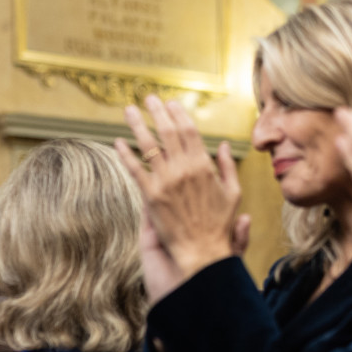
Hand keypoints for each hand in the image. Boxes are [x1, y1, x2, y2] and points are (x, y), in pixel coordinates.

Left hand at [115, 96, 240, 280]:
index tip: (171, 103)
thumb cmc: (219, 226)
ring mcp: (166, 182)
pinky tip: (118, 142)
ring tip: (130, 110)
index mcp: (204, 166)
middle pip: (168, 132)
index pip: (189, 132)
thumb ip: (227, 167)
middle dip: (158, 112)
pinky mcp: (151, 197)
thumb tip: (222, 145)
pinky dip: (126, 155)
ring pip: (149, 146)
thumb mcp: (233, 194)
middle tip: (148, 98)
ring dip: (138, 125)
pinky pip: (135, 170)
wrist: (202, 253)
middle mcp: (184, 170)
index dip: (178, 114)